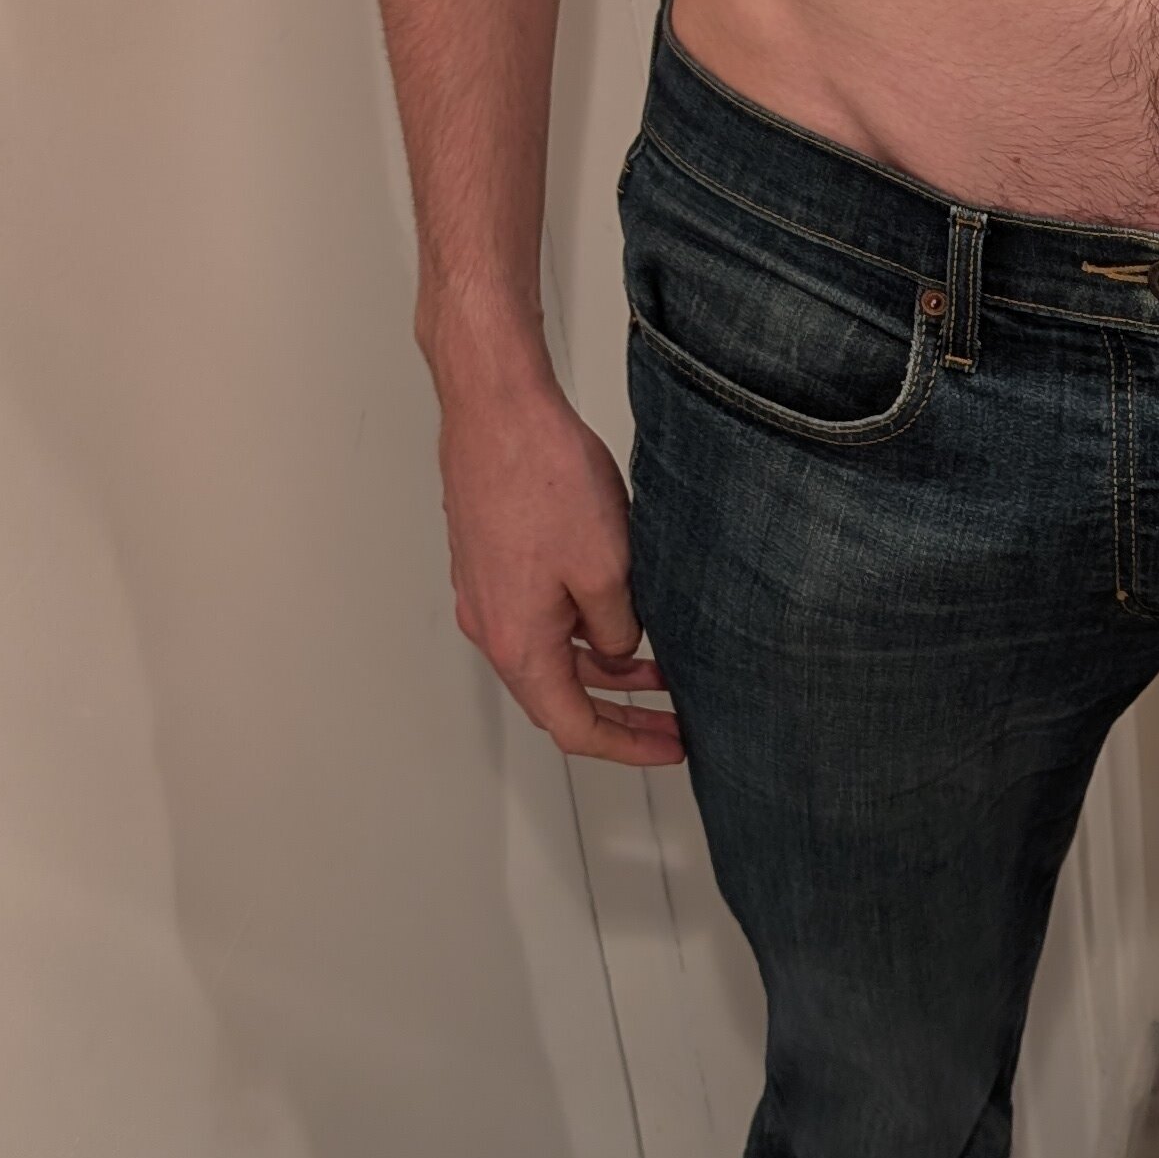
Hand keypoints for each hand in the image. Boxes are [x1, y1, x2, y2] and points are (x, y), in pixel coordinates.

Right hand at [435, 368, 684, 768]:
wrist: (496, 409)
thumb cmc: (543, 478)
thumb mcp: (608, 567)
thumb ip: (619, 626)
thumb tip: (621, 652)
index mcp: (517, 642)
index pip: (573, 724)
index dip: (626, 745)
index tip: (670, 748)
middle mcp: (491, 626)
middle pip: (558, 695)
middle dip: (619, 713)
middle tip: (673, 722)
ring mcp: (486, 593)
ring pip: (550, 653)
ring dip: (604, 667)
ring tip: (661, 669)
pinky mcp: (491, 561)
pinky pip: (539, 617)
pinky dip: (582, 630)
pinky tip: (622, 614)